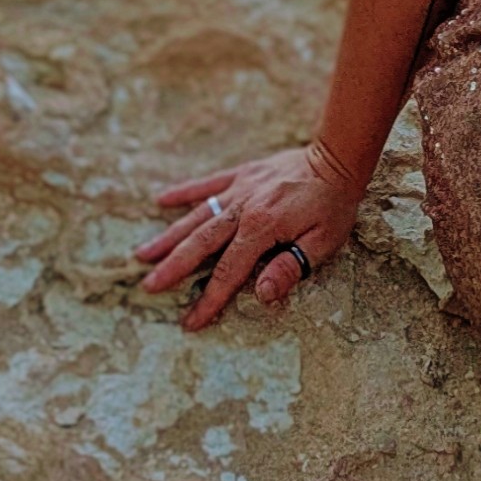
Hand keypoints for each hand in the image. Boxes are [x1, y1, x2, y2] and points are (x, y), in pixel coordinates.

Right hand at [137, 142, 359, 328]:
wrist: (336, 159)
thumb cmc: (333, 205)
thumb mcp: (323, 242)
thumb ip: (290, 267)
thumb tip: (262, 294)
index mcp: (262, 229)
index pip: (228, 272)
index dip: (209, 299)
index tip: (190, 322)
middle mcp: (243, 209)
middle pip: (200, 244)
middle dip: (173, 268)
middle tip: (148, 286)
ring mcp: (239, 190)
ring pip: (196, 216)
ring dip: (169, 236)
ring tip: (143, 254)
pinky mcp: (241, 174)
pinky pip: (207, 183)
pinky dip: (184, 192)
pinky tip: (160, 200)